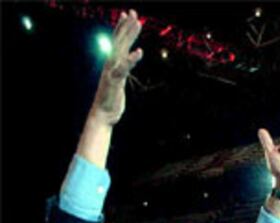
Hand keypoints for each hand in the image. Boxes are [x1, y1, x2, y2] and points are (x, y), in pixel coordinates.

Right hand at [91, 10, 142, 125]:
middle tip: (133, 12)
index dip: (121, 27)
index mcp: (111, 64)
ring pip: (121, 50)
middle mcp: (110, 65)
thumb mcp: (116, 83)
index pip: (117, 42)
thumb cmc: (109, 100)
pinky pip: (124, 69)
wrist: (102, 115)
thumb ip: (120, 72)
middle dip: (126, 26)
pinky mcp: (115, 82)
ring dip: (129, 36)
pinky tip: (139, 52)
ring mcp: (112, 72)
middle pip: (119, 42)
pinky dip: (131, 60)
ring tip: (137, 24)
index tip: (126, 13)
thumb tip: (122, 66)